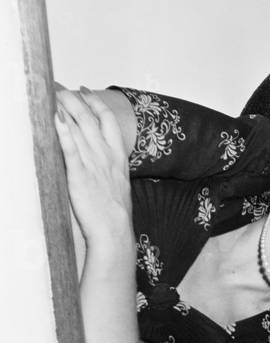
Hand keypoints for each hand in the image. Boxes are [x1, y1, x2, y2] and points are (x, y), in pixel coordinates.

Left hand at [54, 87, 131, 243]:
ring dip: (64, 106)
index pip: (108, 119)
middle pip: (90, 116)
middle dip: (72, 96)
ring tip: (50, 92)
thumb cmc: (115, 212)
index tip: (83, 89)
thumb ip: (106, 164)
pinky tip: (54, 117)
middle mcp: (106, 155)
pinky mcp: (79, 174)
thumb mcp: (117, 182)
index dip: (95, 101)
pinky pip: (70, 148)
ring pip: (79, 126)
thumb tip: (94, 153)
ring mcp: (93, 163)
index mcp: (118, 156)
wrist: (115, 230)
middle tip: (57, 85)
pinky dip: (62, 131)